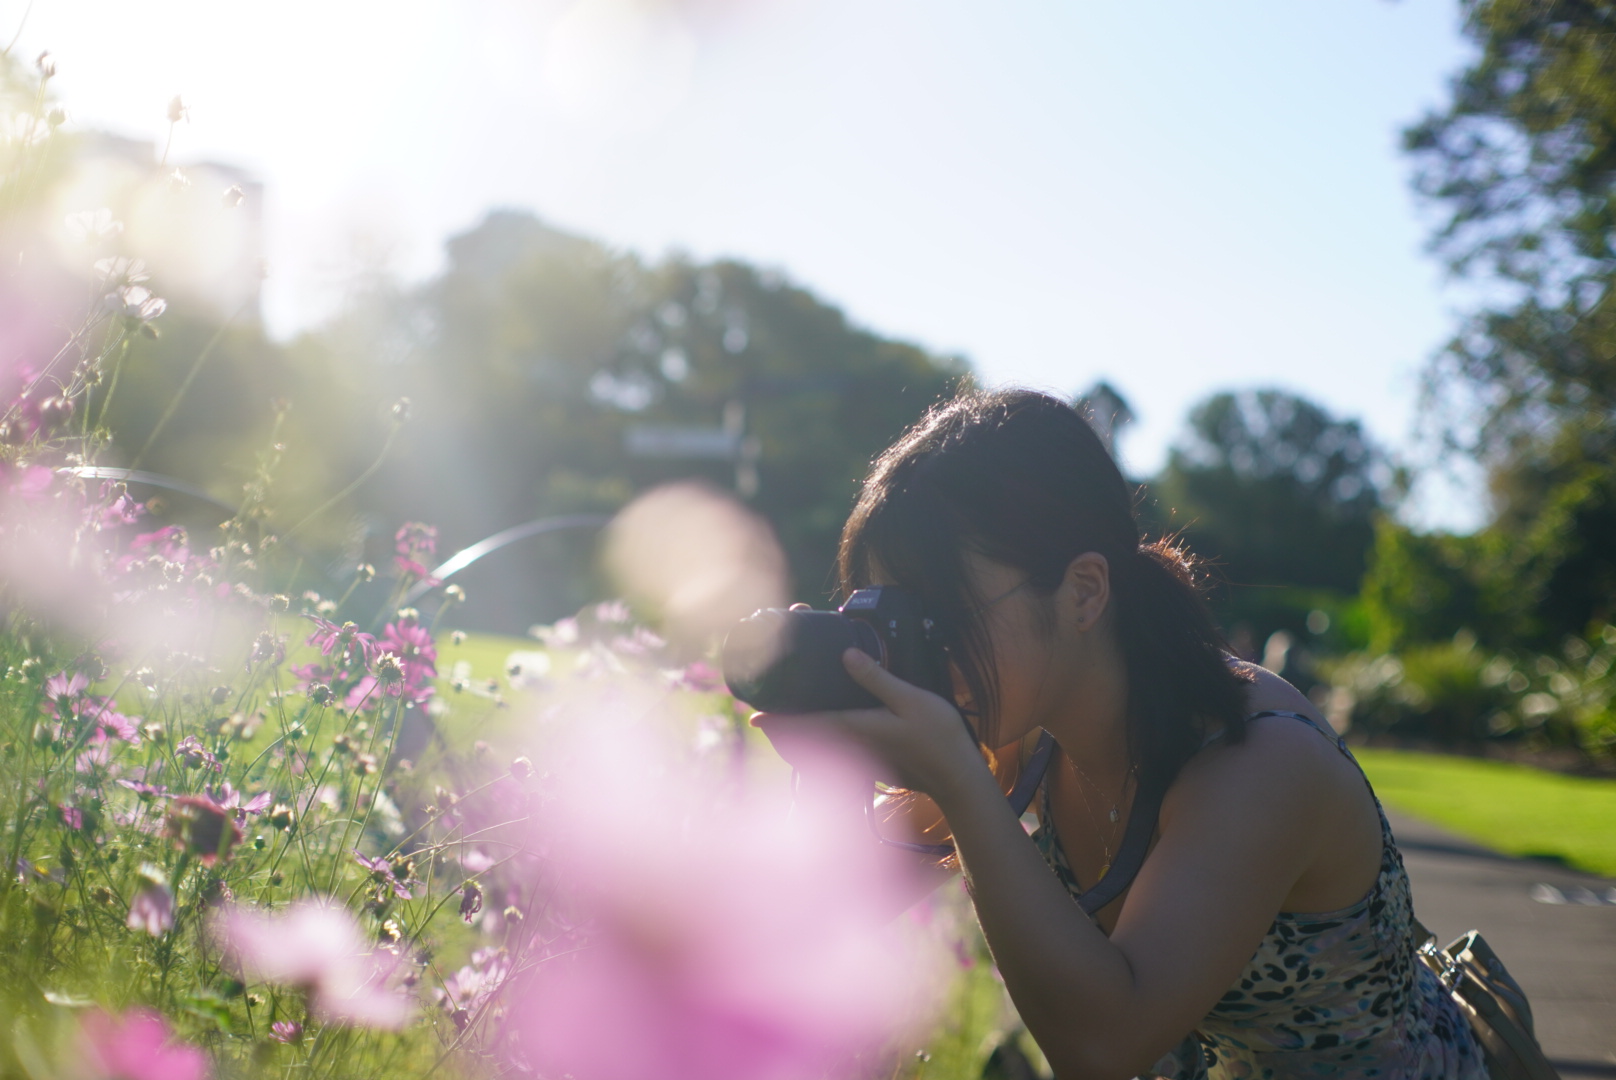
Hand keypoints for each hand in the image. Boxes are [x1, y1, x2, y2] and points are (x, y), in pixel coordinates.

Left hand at [751, 648, 985, 803]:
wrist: (956, 779)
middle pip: (805, 744)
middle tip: (763, 718)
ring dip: (797, 742)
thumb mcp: (911, 699)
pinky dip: (819, 750)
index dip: (778, 723)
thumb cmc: (938, 738)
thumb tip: (847, 654)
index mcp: (856, 728)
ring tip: (784, 727)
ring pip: (818, 754)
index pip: (807, 726)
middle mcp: (853, 747)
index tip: (754, 718)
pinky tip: (822, 739)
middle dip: (782, 731)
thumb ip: (877, 679)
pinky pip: (834, 758)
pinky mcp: (872, 765)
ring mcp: (861, 760)